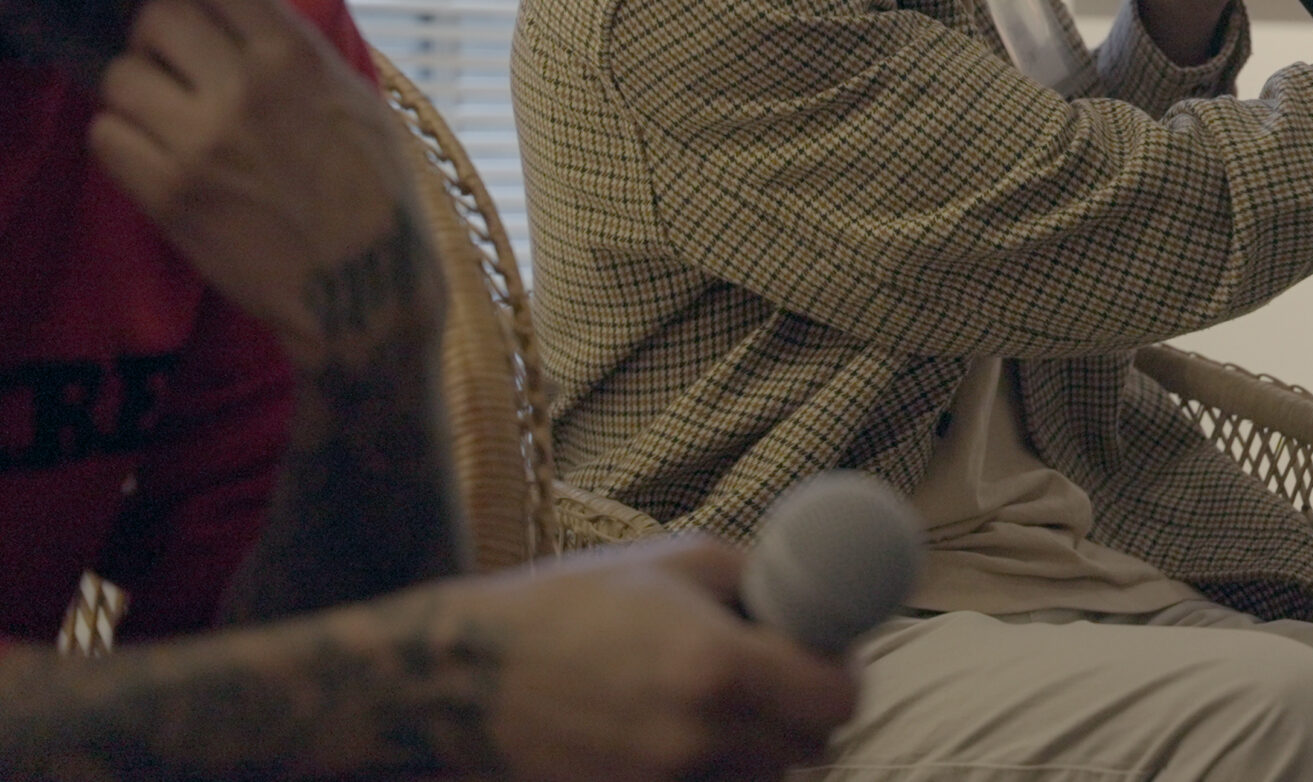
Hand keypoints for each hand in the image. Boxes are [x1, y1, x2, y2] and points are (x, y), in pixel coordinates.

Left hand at [87, 0, 434, 369]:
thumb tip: (244, 5)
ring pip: (120, 75)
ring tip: (169, 114)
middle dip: (166, 36)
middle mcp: (243, 90)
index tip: (220, 25)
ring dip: (140, 89)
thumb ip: (295, 49)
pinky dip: (124, 138)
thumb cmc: (374, 191)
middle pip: (157, 15)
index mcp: (296, 58)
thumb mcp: (355, 99)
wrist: (364, 287)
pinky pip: (106, 135)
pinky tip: (158, 153)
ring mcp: (198, 144)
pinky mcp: (166, 196)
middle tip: (181, 66)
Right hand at [467, 537, 858, 781]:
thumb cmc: (569, 603)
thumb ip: (757, 580)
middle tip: (780, 675)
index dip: (842, 677)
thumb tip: (811, 597)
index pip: (837, 702)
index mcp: (716, 669)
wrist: (462, 677)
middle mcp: (698, 740)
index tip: (828, 657)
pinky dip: (713, 767)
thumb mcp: (675, 561)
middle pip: (809, 749)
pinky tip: (678, 731)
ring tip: (716, 700)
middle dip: (805, 710)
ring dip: (760, 744)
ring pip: (763, 777)